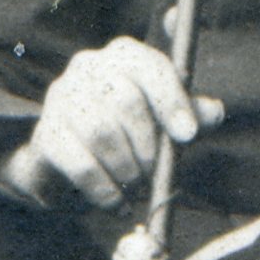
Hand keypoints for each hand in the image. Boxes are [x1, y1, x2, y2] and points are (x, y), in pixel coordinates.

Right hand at [6, 33, 211, 214]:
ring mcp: (61, 97)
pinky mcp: (45, 134)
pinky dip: (105, 190)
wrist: (66, 166)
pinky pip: (80, 164)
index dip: (172, 101)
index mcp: (124, 55)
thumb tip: (214, 112)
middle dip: (148, 144)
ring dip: (127, 168)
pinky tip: (116, 203)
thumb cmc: (126, 136)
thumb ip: (191, 116)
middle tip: (154, 172)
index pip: (151, 66)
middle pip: (126, 100)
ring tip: (136, 187)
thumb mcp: (164, 123)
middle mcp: (88, 66)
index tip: (187, 136)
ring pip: (101, 132)